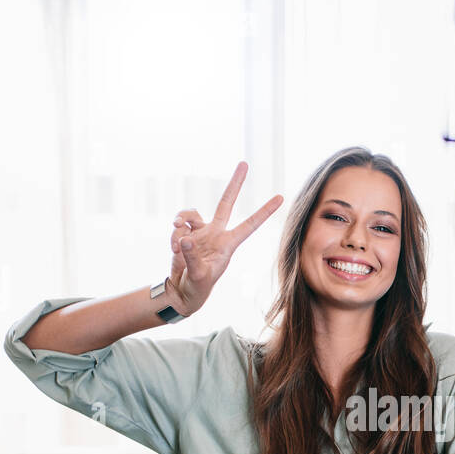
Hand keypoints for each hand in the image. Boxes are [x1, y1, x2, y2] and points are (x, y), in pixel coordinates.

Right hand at [168, 161, 282, 316]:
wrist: (182, 290)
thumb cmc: (197, 287)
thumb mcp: (198, 276)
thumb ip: (191, 257)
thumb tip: (185, 237)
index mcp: (228, 244)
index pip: (250, 225)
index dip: (264, 212)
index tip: (280, 198)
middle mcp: (216, 234)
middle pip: (226, 203)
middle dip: (234, 184)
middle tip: (244, 163)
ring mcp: (201, 232)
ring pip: (190, 214)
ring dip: (180, 222)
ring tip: (177, 243)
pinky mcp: (185, 234)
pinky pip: (178, 226)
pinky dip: (174, 235)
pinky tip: (174, 249)